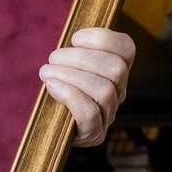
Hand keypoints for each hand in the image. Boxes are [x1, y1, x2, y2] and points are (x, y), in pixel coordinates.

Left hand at [40, 27, 134, 146]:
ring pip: (104, 90)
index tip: (75, 38)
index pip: (126, 48)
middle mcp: (118, 92)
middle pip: (116, 68)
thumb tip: (73, 40)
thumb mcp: (64, 64)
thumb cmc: (53, 87)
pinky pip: (90, 113)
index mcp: (114, 71)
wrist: (44, 126)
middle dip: (80, 57)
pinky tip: (52, 86)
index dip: (103, 38)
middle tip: (53, 58)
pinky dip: (69, 95)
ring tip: (46, 72)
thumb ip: (73, 50)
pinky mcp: (93, 133)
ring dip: (70, 75)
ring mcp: (108, 114)